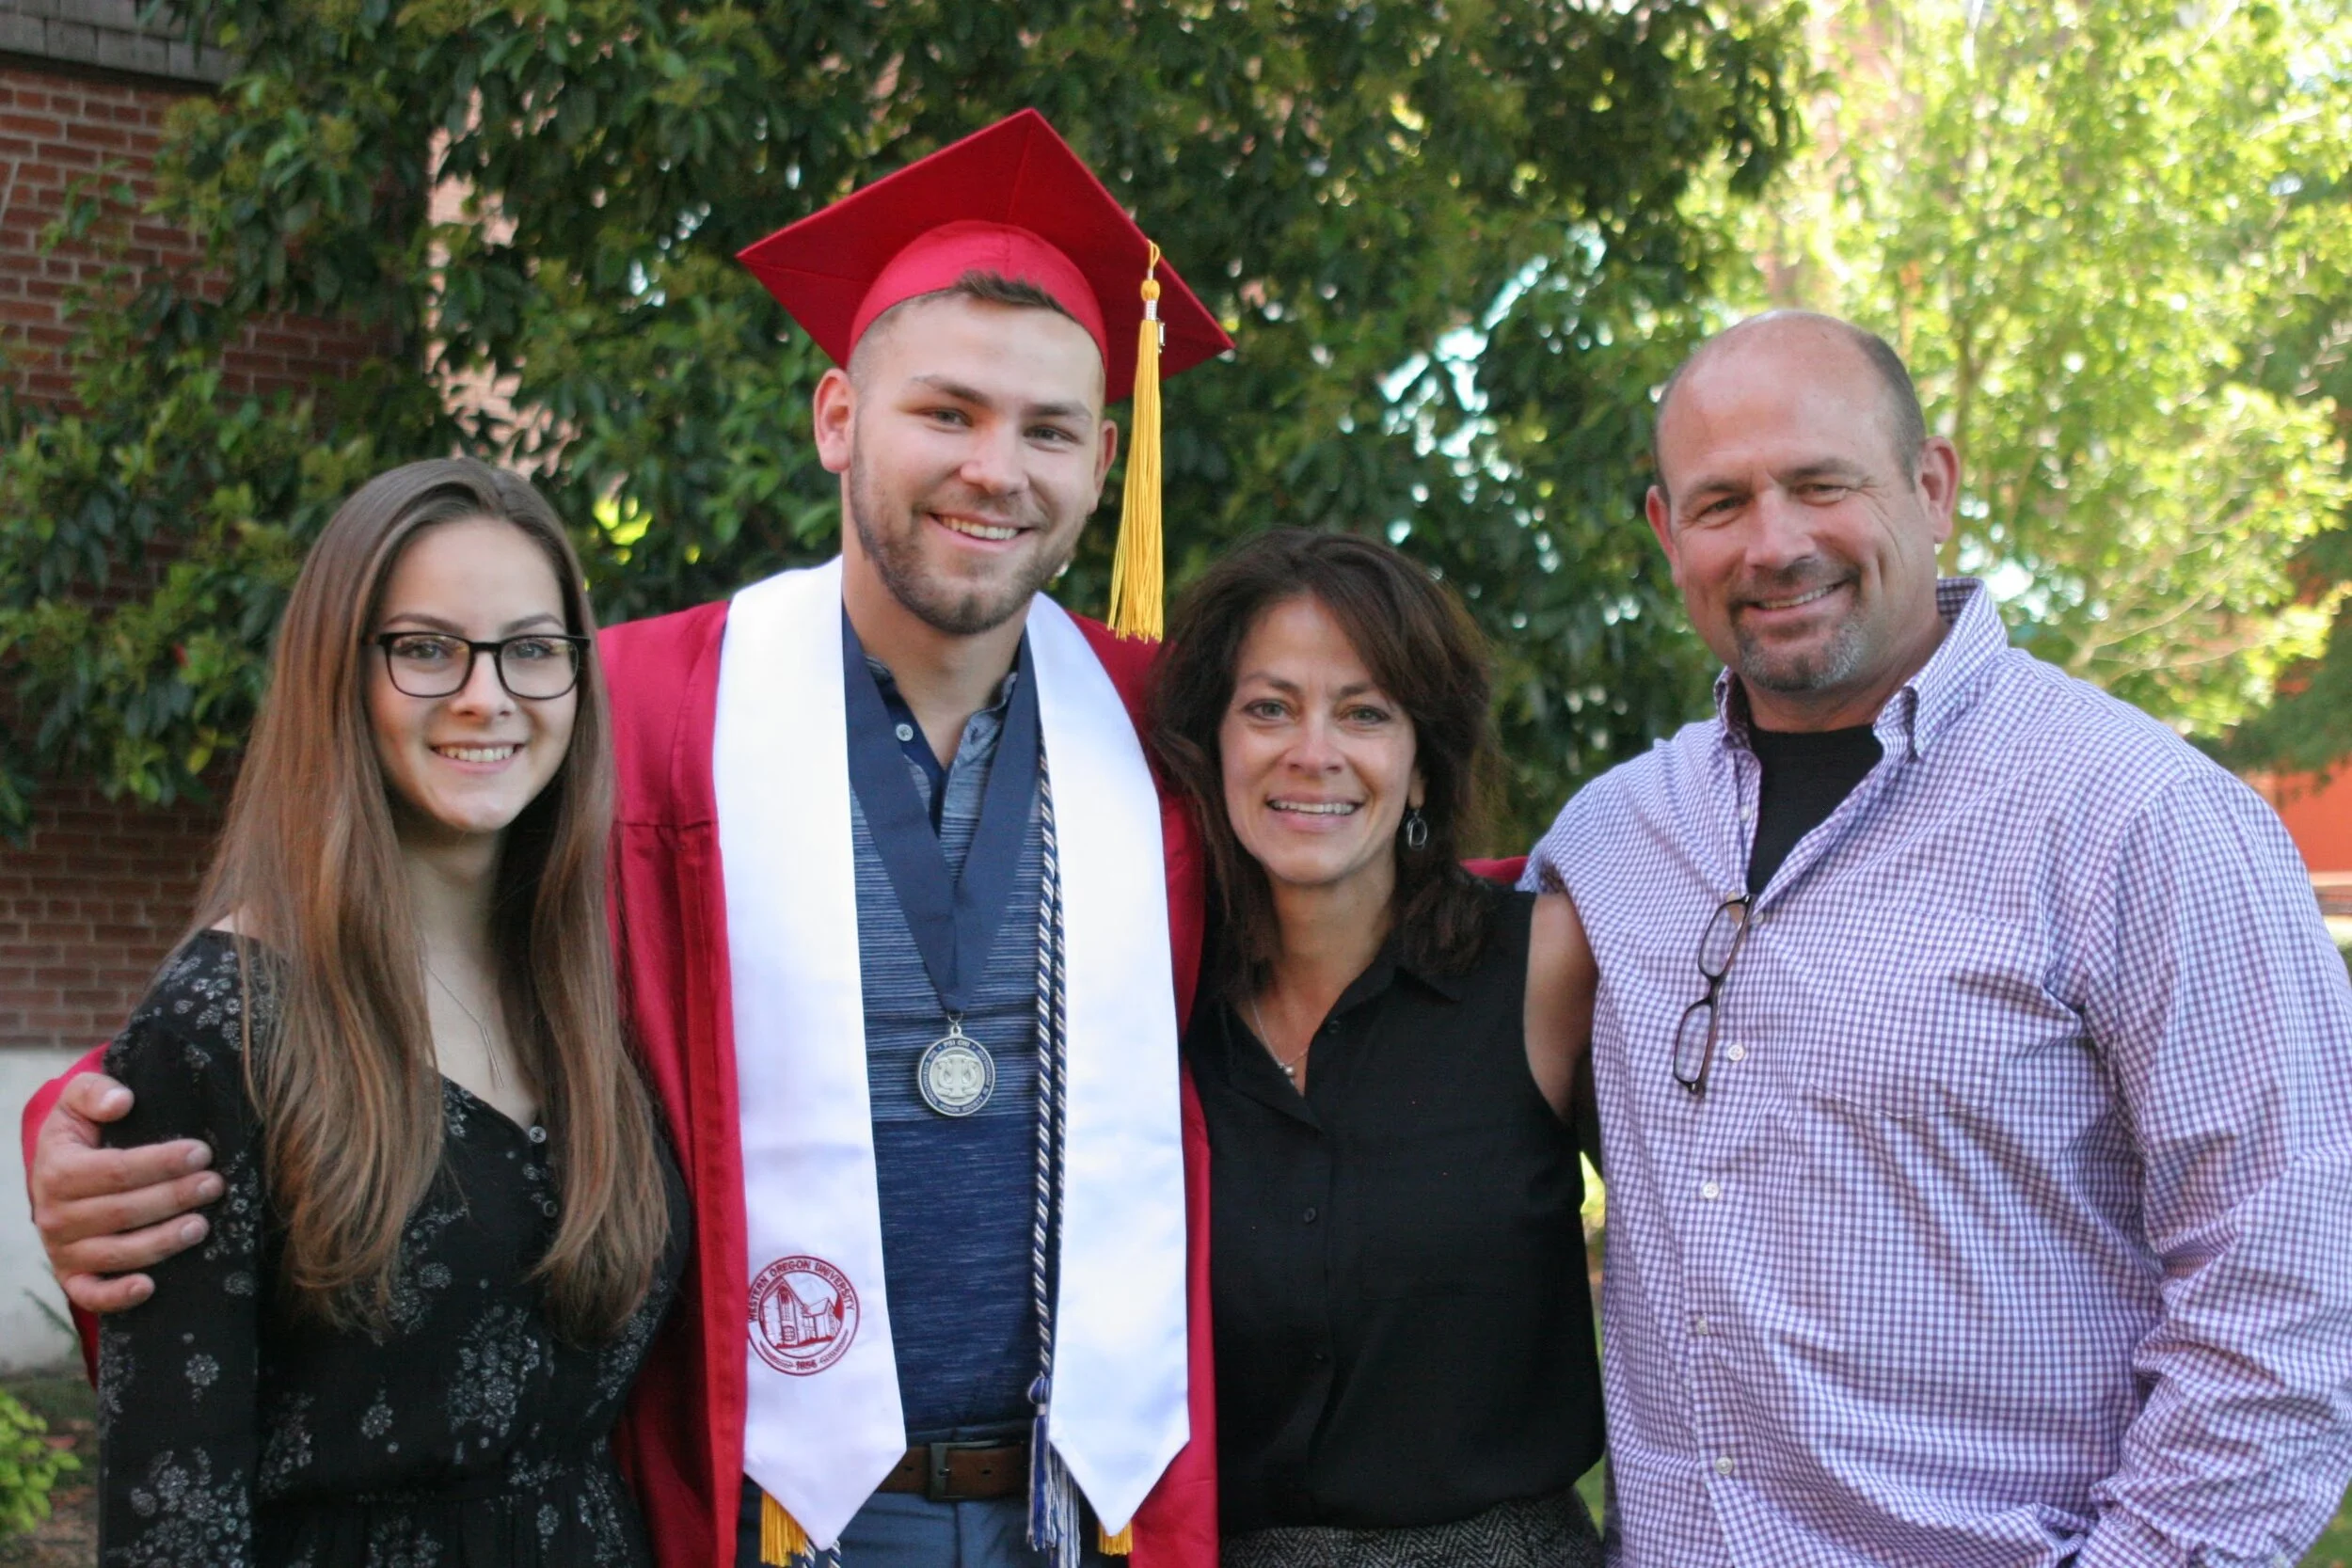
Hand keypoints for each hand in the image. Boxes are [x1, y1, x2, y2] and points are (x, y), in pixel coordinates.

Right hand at [29, 1073, 221, 1313]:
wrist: (58, 1171)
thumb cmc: (81, 1132)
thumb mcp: (77, 1101)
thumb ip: (94, 1091)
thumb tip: (121, 1100)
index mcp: (58, 1172)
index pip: (115, 1171)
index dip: (161, 1163)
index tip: (202, 1152)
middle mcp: (56, 1216)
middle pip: (123, 1212)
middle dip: (174, 1197)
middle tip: (215, 1184)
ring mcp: (64, 1250)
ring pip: (117, 1253)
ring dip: (162, 1242)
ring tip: (202, 1225)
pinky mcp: (73, 1276)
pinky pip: (91, 1295)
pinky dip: (117, 1295)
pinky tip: (150, 1286)